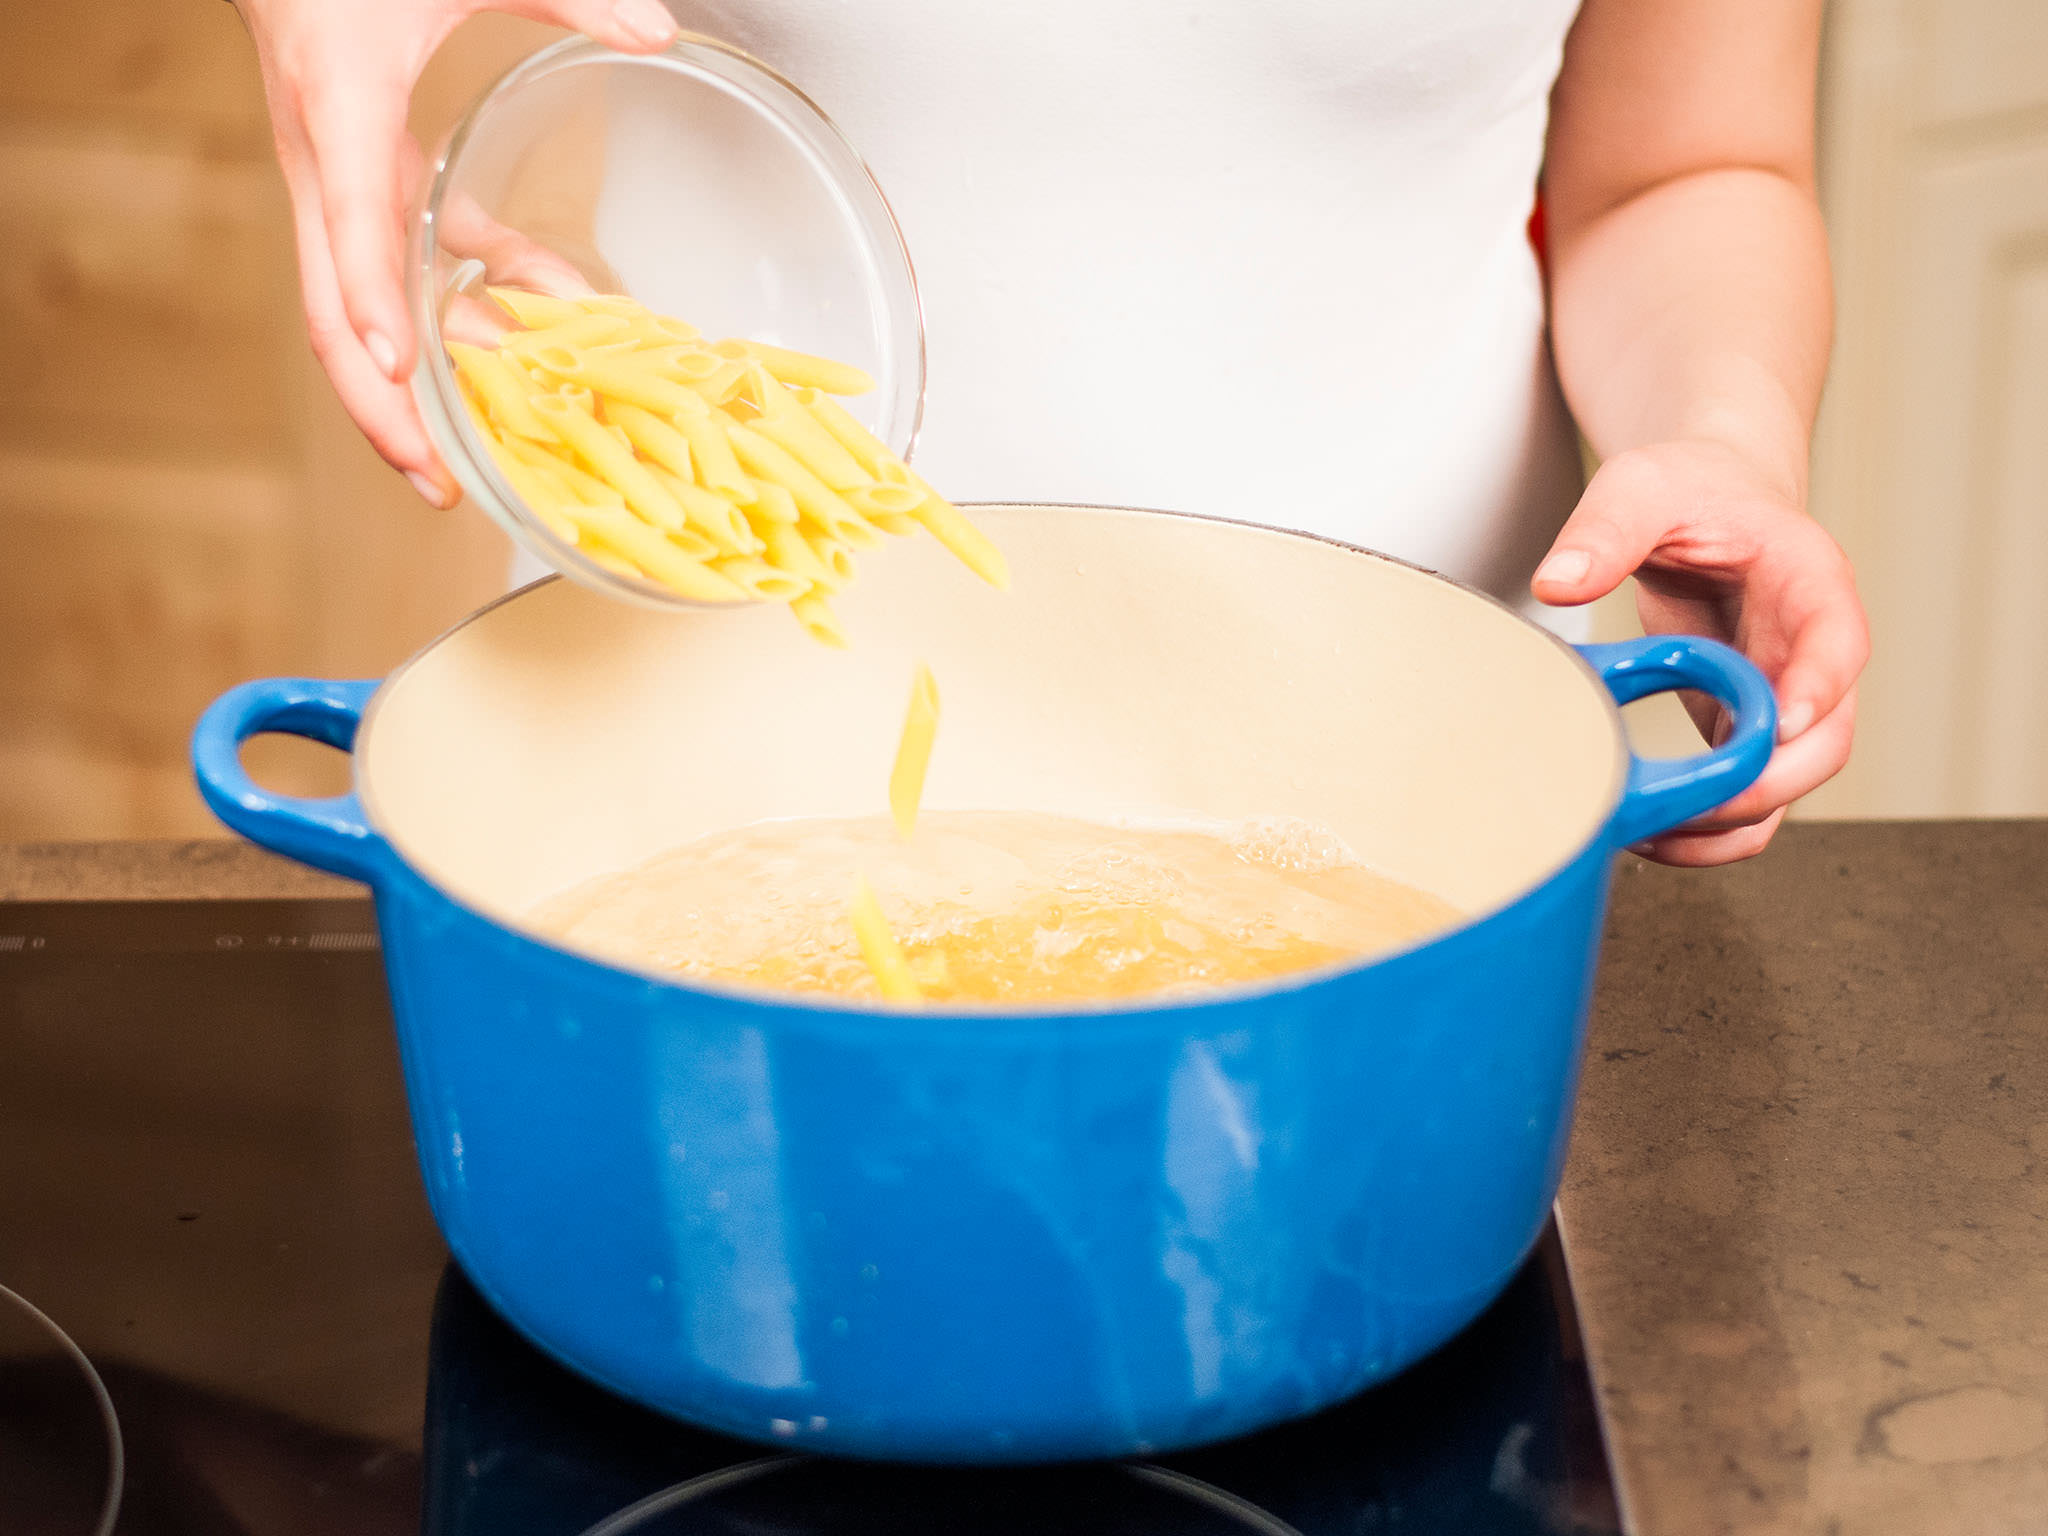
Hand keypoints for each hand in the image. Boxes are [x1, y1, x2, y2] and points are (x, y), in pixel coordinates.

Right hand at [234, 0, 679, 504]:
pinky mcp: (352, 182)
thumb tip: (660, 28)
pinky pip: (391, 269)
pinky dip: (444, 313)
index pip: (352, 218)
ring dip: (405, 392)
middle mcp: (321, 160)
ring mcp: (330, 181)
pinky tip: (511, 334)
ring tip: (463, 461)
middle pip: (328, 311)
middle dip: (378, 408)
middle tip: (437, 482)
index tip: (400, 370)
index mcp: (341, 105)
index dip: (372, 298)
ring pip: (348, 313)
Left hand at [1531, 438, 1868, 866]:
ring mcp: (1785, 695)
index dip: (1818, 688)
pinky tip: (1652, 831)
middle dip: (1769, 781)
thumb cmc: (1689, 487)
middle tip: (1698, 804)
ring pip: (1791, 781)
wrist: (1705, 497)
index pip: (1836, 642)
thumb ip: (1604, 530)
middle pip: (1827, 738)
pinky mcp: (1745, 723)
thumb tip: (1558, 581)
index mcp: (1808, 582)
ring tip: (1659, 834)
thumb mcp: (1641, 487)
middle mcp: (1811, 650)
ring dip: (1736, 820)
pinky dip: (1709, 824)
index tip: (1780, 726)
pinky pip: (1746, 790)